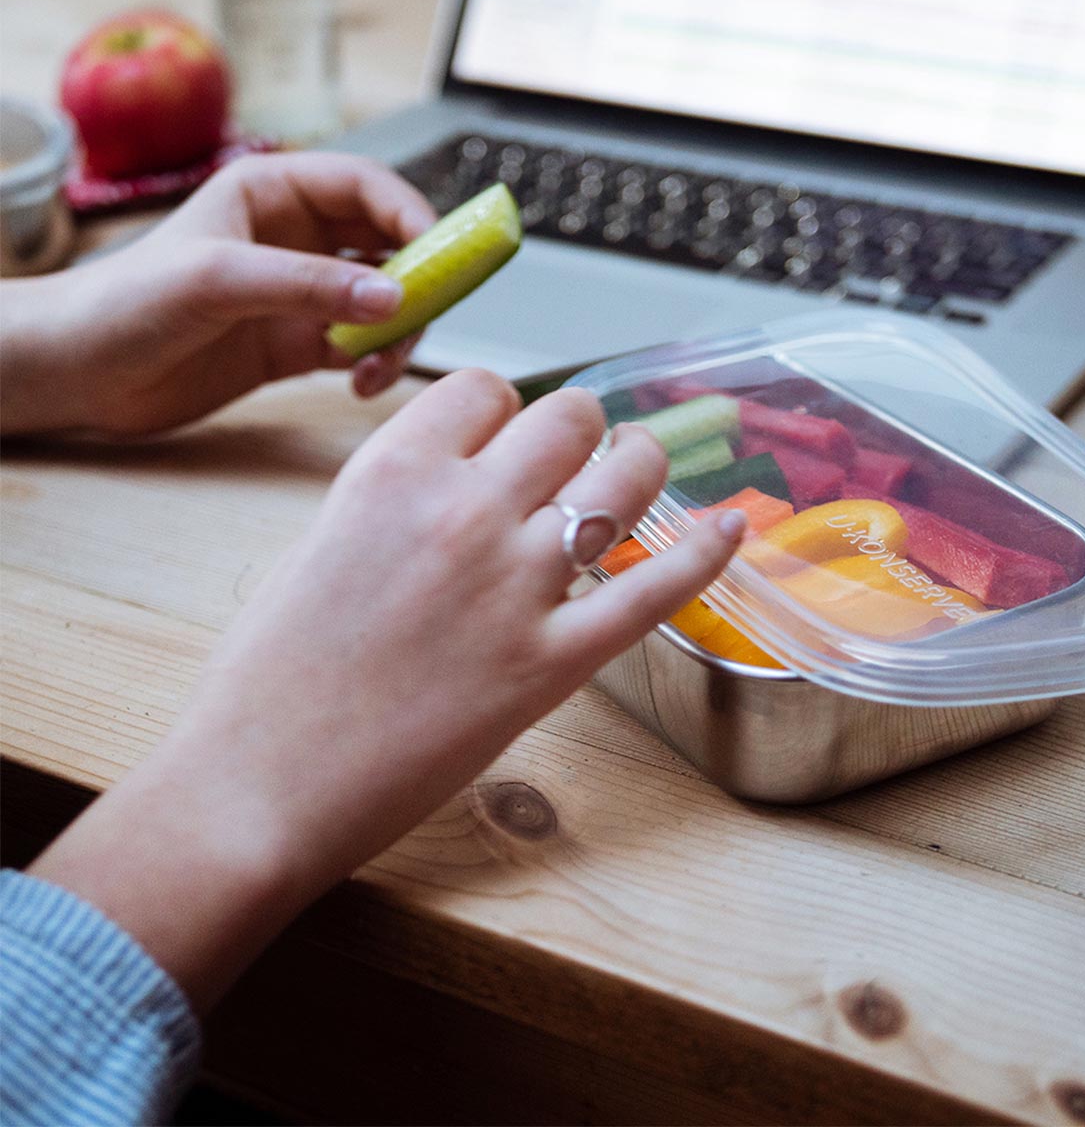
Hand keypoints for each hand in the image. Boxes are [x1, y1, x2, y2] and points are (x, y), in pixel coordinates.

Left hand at [0, 152, 435, 436]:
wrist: (78, 373)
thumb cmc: (126, 303)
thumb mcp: (219, 280)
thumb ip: (310, 286)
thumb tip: (396, 299)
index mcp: (272, 193)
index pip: (366, 187)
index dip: (412, 214)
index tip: (443, 253)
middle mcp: (295, 239)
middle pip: (388, 246)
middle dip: (417, 280)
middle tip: (426, 315)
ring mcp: (299, 294)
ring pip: (383, 303)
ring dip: (398, 333)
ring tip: (379, 367)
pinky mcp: (296, 344)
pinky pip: (362, 348)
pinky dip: (376, 366)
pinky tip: (362, 385)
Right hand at [28, 372, 746, 1010]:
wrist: (262, 785)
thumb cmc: (271, 675)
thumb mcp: (322, 546)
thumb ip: (398, 497)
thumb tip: (463, 476)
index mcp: (393, 471)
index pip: (486, 389)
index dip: (505, 406)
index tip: (509, 430)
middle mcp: (465, 509)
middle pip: (567, 417)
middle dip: (578, 425)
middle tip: (578, 450)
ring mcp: (517, 585)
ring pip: (622, 480)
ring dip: (640, 464)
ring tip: (641, 467)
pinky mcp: (554, 662)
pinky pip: (652, 589)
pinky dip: (703, 552)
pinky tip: (733, 524)